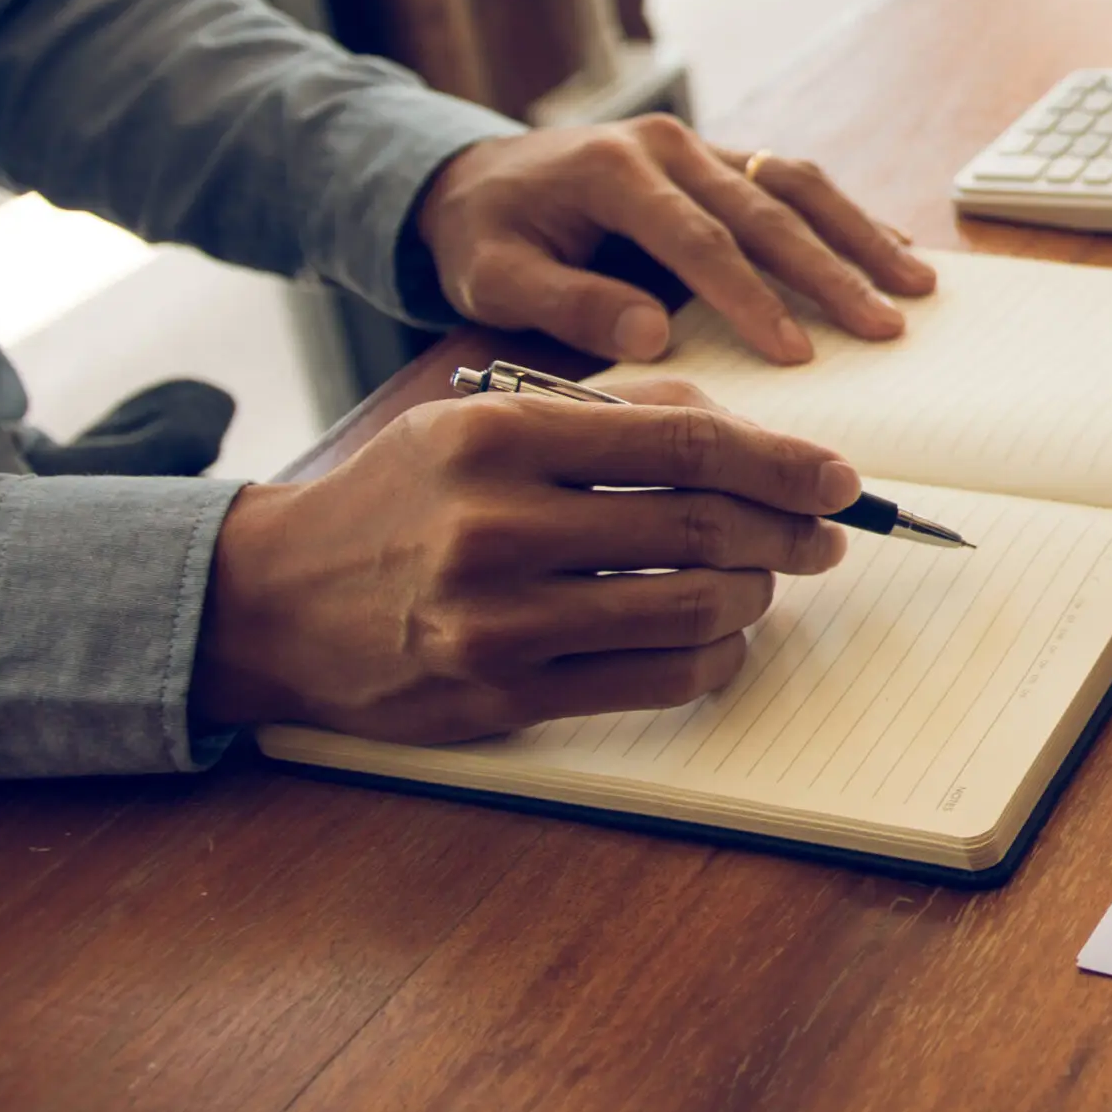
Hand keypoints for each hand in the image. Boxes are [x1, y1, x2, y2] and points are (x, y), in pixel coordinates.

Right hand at [193, 379, 858, 740]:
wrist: (270, 601)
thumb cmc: (403, 499)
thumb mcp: (483, 420)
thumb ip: (611, 414)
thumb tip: (747, 432)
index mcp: (499, 437)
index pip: (683, 441)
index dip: (781, 461)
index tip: (841, 477)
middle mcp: (496, 526)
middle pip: (700, 526)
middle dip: (788, 531)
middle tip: (825, 535)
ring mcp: (496, 621)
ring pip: (690, 609)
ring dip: (753, 595)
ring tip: (762, 578)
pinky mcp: (499, 698)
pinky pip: (653, 683)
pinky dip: (713, 659)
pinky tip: (719, 639)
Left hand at [416, 116, 936, 364]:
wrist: (476, 177)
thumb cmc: (488, 236)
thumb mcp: (494, 279)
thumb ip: (567, 303)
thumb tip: (654, 336)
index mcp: (614, 170)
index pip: (698, 240)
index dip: (750, 298)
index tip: (796, 353)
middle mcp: (669, 146)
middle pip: (767, 210)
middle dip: (833, 272)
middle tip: (885, 325)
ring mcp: (702, 146)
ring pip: (798, 184)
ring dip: (860, 236)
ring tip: (915, 285)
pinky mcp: (722, 159)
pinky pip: (796, 181)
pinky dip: (848, 216)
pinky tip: (892, 248)